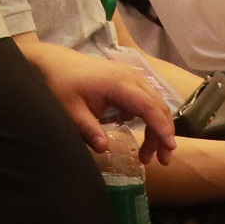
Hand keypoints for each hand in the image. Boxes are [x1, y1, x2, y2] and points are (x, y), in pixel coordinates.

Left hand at [24, 45, 176, 161]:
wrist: (54, 62)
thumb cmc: (62, 84)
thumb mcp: (70, 110)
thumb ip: (88, 129)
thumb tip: (104, 149)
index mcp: (120, 84)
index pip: (149, 108)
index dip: (162, 129)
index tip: (169, 148)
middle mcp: (131, 77)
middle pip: (158, 107)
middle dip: (163, 134)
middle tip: (161, 161)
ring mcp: (131, 76)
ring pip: (155, 104)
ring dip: (157, 128)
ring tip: (148, 155)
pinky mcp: (128, 80)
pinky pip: (147, 100)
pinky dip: (149, 118)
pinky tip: (136, 132)